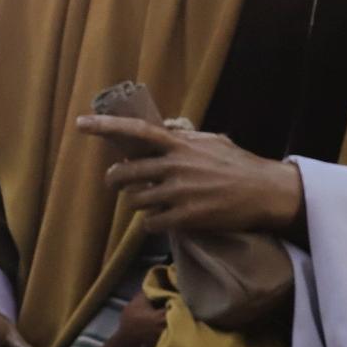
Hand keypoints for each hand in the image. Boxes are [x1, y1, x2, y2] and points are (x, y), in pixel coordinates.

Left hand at [77, 114, 303, 233]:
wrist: (265, 192)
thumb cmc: (239, 164)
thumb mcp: (212, 141)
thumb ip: (184, 137)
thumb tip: (165, 127)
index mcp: (180, 145)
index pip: (137, 131)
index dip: (106, 127)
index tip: (80, 123)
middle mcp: (175, 167)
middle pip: (126, 173)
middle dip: (115, 180)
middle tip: (115, 183)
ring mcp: (179, 193)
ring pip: (136, 201)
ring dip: (137, 203)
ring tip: (149, 201)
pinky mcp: (186, 217)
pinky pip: (151, 223)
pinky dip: (151, 223)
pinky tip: (161, 220)